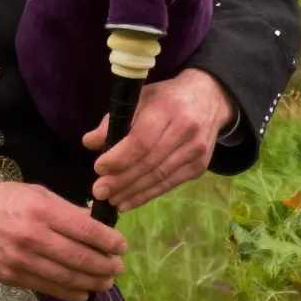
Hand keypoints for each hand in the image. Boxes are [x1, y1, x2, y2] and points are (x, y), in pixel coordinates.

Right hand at [0, 179, 127, 300]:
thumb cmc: (2, 199)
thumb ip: (68, 209)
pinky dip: (68, 292)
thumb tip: (97, 221)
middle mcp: (33, 237)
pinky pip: (45, 287)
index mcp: (42, 211)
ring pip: (65, 277)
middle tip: (118, 267)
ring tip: (107, 282)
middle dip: (104, 265)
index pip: (85, 230)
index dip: (108, 241)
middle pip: (78, 257)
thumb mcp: (37, 193)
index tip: (122, 246)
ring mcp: (20, 260)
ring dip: (91, 282)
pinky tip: (83, 292)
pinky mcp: (10, 277)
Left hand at [84, 68, 235, 212]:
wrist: (210, 99)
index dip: (119, 157)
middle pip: (149, 162)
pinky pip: (169, 184)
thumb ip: (115, 119)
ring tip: (110, 200)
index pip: (142, 139)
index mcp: (168, 108)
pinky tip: (128, 201)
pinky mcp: (200, 166)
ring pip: (159, 176)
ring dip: (132, 192)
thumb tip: (90, 142)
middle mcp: (185, 130)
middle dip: (121, 180)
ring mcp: (195, 150)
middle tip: (98, 191)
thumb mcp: (141, 98)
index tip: (99, 168)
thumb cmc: (168, 98)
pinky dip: (147, 195)